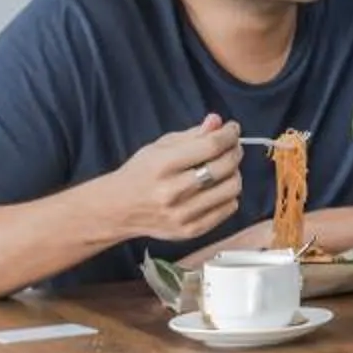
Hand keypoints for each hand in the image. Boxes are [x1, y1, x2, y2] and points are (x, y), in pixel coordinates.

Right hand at [103, 115, 244, 241]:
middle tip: (231, 147)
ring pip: (231, 188)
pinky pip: (228, 209)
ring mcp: (182, 214)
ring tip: (224, 168)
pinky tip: (217, 188)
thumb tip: (217, 122)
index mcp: (162, 166)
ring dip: (234, 173)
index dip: (228, 135)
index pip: (211, 146)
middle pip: (224, 167)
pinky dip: (229, 195)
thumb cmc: (139, 174)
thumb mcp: (159, 147)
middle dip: (234, 152)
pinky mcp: (190, 230)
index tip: (232, 129)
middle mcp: (172, 192)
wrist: (117, 209)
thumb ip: (192, 134)